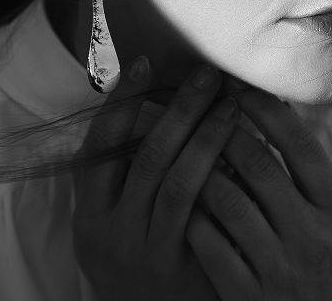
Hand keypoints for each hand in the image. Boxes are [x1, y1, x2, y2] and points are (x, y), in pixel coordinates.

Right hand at [71, 58, 242, 300]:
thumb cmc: (141, 259)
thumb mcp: (117, 221)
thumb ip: (127, 173)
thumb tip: (151, 100)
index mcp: (88, 213)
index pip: (98, 145)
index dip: (120, 102)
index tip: (145, 62)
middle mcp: (109, 231)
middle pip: (145, 156)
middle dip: (179, 110)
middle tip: (207, 75)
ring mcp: (144, 251)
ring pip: (176, 182)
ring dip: (207, 137)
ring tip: (231, 105)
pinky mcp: (179, 268)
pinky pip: (201, 213)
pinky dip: (220, 178)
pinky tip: (243, 152)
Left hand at [186, 89, 331, 300]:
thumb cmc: (319, 263)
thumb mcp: (330, 218)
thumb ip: (307, 173)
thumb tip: (274, 106)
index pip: (302, 146)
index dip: (267, 111)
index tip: (238, 85)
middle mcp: (314, 236)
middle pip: (260, 167)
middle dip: (223, 132)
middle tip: (199, 108)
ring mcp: (280, 267)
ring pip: (229, 202)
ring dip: (201, 170)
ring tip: (183, 149)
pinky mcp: (248, 295)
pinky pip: (209, 245)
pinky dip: (193, 217)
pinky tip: (181, 201)